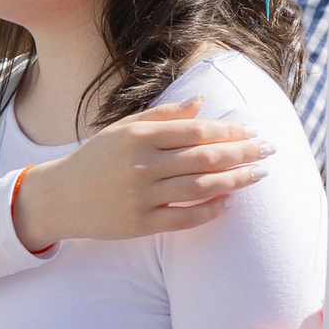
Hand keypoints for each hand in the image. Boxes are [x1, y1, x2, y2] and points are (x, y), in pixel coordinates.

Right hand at [11, 98, 272, 252]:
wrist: (58, 198)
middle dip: (243, 153)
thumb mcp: (123, 129)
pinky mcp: (140, 224)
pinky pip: (185, 218)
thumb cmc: (95, 160)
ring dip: (235, 181)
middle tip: (269, 150)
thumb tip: (201, 104)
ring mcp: (142, 196)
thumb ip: (162, 116)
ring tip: (258, 175)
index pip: (196, 130)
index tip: (252, 130)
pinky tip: (229, 202)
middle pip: (205, 157)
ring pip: (201, 187)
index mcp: (139, 136)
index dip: (229, 130)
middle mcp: (142, 165)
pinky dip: (210, 211)